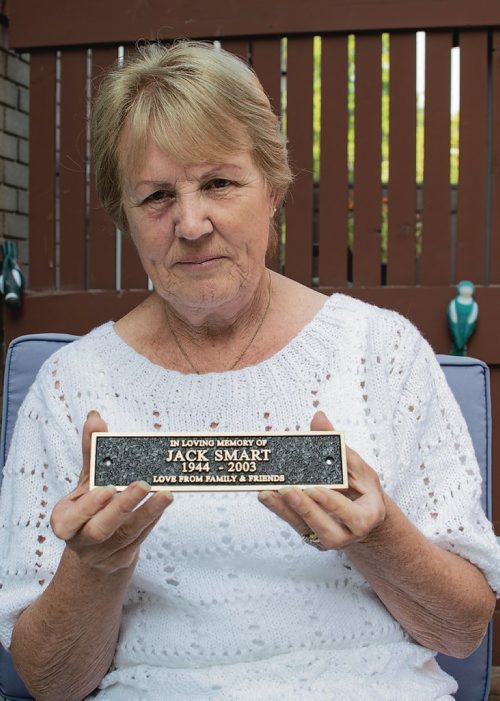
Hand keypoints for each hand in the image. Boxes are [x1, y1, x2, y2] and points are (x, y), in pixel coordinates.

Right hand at [50, 411, 172, 572]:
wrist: (96, 551)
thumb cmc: (90, 507)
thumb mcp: (86, 481)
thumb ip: (91, 451)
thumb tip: (95, 418)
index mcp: (65, 521)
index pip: (71, 518)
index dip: (88, 506)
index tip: (105, 490)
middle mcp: (82, 540)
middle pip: (101, 528)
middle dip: (122, 507)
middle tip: (143, 484)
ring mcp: (104, 553)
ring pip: (127, 533)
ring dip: (148, 512)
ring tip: (165, 493)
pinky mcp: (124, 557)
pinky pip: (141, 536)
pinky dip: (152, 518)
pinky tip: (163, 502)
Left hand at [258, 411, 386, 549]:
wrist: (364, 517)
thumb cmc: (362, 489)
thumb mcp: (359, 467)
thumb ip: (339, 446)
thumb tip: (319, 417)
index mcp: (365, 518)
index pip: (349, 514)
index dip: (331, 503)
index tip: (314, 489)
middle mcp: (347, 534)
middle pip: (325, 527)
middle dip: (305, 508)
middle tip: (287, 490)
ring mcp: (327, 539)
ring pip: (305, 528)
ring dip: (285, 510)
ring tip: (268, 492)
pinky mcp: (311, 537)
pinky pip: (294, 524)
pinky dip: (279, 510)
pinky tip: (265, 495)